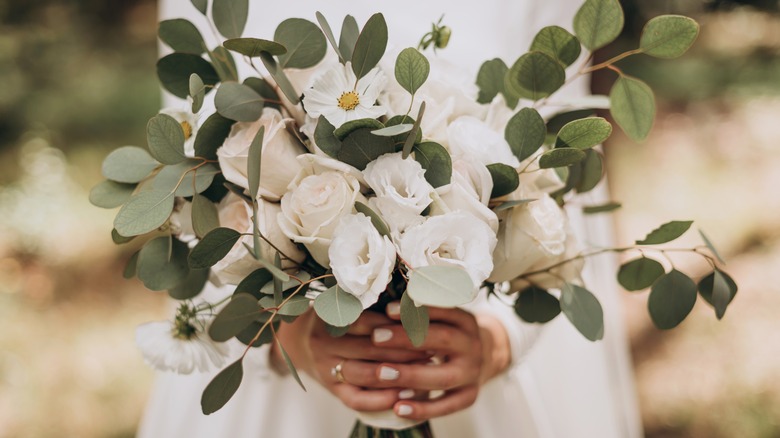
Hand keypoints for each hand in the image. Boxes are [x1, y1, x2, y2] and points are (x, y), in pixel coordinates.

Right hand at [270, 309, 430, 412]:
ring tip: (424, 373)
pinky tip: (402, 395)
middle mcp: (324, 343)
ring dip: (396, 375)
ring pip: (364, 374)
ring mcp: (325, 368)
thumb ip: (371, 302)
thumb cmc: (336, 318)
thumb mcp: (345, 303)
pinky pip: (355, 399)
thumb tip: (415, 297)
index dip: (396, 324)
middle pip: (370, 348)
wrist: (301, 342)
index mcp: (330, 316)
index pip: (367, 321)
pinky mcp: (331, 389)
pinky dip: (380, 399)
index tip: (423, 325)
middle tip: (433, 350)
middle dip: (404, 350)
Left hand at [359, 304, 511, 421]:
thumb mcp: (444, 318)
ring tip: (380, 373)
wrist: (485, 357)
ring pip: (443, 377)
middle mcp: (473, 346)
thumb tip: (383, 306)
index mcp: (466, 321)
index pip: (443, 311)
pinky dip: (422, 409)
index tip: (387, 310)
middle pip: (442, 340)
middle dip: (407, 338)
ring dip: (410, 375)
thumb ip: (420, 313)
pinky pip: (446, 406)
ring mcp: (473, 373)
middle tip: (376, 337)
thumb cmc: (449, 334)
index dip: (416, 310)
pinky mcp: (469, 396)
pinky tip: (397, 408)